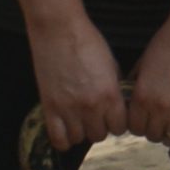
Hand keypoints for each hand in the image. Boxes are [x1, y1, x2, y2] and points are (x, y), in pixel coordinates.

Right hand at [28, 21, 133, 154]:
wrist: (58, 30)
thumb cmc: (87, 42)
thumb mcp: (112, 65)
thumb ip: (114, 89)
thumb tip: (117, 107)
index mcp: (110, 95)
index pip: (120, 127)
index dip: (116, 122)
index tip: (111, 116)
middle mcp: (91, 106)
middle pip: (100, 135)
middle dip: (99, 126)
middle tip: (94, 115)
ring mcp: (69, 109)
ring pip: (79, 139)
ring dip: (81, 131)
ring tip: (79, 119)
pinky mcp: (50, 108)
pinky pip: (58, 138)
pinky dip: (63, 139)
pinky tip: (65, 128)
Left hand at [123, 17, 169, 159]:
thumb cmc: (168, 42)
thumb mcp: (142, 62)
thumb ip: (134, 84)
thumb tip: (128, 100)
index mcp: (141, 96)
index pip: (132, 125)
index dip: (135, 123)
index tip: (139, 119)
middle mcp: (158, 107)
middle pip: (148, 133)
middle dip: (149, 128)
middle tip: (153, 120)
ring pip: (167, 137)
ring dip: (164, 134)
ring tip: (166, 127)